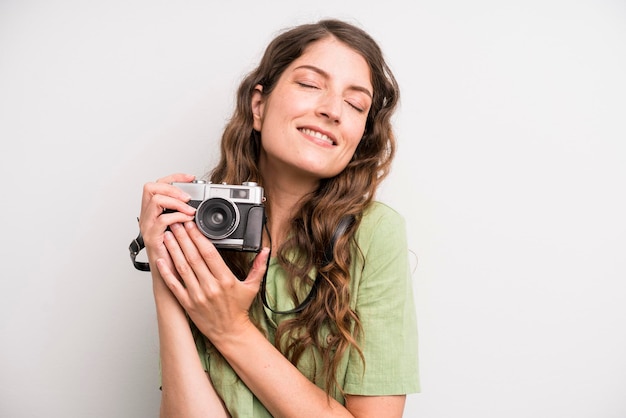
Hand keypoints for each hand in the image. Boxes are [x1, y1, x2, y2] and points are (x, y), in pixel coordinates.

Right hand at [138, 173, 196, 266]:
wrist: (170, 277)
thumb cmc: (176, 254)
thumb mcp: (181, 228)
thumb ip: (184, 214)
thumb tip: (198, 203)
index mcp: (153, 212)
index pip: (157, 185)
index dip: (174, 177)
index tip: (190, 177)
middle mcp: (147, 217)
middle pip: (150, 187)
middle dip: (172, 187)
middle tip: (187, 197)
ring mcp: (147, 227)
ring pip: (155, 199)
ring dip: (176, 201)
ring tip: (189, 210)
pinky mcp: (152, 238)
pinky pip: (163, 219)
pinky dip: (178, 216)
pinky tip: (187, 221)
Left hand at [156, 221, 269, 341]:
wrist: (229, 332)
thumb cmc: (238, 309)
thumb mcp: (252, 286)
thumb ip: (258, 266)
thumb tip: (266, 251)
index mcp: (226, 280)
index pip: (209, 253)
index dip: (198, 237)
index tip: (191, 225)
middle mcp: (210, 287)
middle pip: (193, 257)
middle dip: (183, 238)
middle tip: (175, 224)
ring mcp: (197, 295)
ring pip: (182, 268)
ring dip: (173, 250)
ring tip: (167, 236)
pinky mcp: (187, 303)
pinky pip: (174, 285)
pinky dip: (166, 272)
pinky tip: (160, 260)